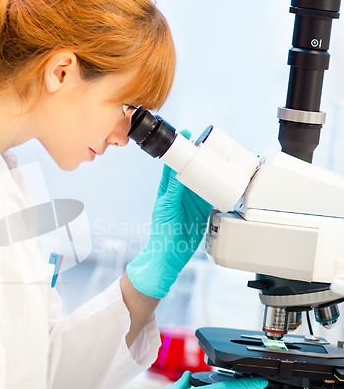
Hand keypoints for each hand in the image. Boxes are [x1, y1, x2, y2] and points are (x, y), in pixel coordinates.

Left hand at [127, 130, 212, 297]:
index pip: (175, 164)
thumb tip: (177, 171)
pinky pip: (212, 196)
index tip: (188, 135)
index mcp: (168, 188)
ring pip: (203, 181)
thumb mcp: (167, 207)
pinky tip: (225, 183)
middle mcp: (181, 193)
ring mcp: (192, 201)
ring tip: (220, 160)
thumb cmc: (162, 232)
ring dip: (211, 172)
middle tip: (210, 146)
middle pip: (192, 170)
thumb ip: (173, 190)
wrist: (170, 254)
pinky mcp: (202, 211)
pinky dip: (219, 189)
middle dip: (200, 158)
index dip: (181, 149)